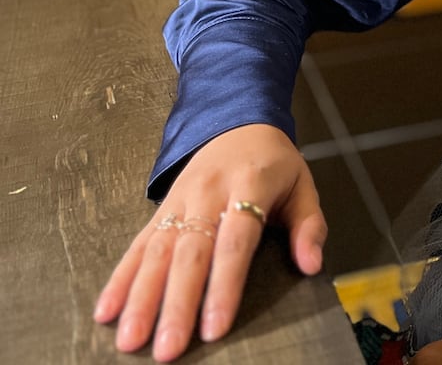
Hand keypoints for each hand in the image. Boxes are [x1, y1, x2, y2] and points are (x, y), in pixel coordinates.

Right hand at [94, 123, 326, 360]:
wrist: (240, 120)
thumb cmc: (274, 163)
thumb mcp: (303, 185)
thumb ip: (309, 226)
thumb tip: (312, 265)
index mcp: (250, 184)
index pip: (236, 241)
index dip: (224, 286)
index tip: (215, 327)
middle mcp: (209, 192)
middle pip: (191, 253)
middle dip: (177, 304)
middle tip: (167, 348)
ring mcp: (180, 200)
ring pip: (158, 252)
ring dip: (141, 298)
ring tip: (131, 339)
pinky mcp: (160, 208)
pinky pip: (138, 245)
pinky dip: (120, 278)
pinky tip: (107, 309)